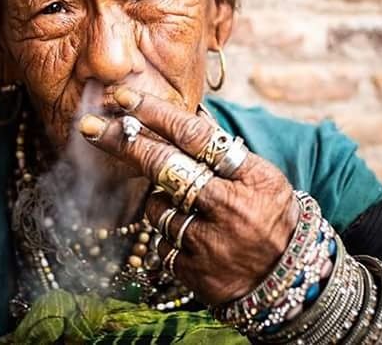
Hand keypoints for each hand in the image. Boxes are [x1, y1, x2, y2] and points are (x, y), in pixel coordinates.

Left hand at [79, 87, 298, 304]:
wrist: (290, 283)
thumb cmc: (270, 217)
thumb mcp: (261, 178)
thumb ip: (223, 150)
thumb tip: (184, 114)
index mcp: (251, 176)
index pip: (195, 136)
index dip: (155, 113)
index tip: (123, 97)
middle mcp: (230, 206)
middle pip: (164, 165)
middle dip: (124, 142)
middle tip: (91, 126)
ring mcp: (210, 242)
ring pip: (155, 207)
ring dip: (161, 202)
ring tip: (192, 211)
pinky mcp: (193, 271)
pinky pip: (159, 241)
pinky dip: (168, 234)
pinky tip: (194, 240)